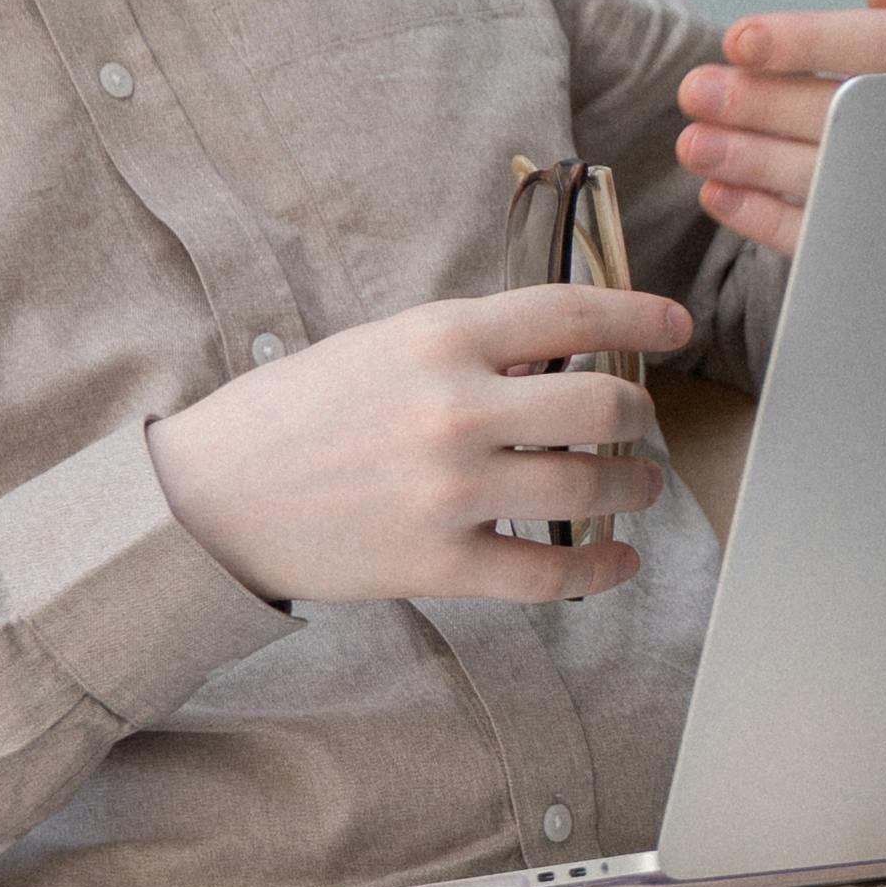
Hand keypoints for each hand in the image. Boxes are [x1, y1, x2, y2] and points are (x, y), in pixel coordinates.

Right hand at [146, 286, 689, 606]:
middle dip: (640, 418)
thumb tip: (565, 355)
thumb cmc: (295, 414)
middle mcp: (456, 407)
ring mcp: (451, 489)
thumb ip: (472, 348)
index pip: (573, 312)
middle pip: (604, 407)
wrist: (209, 495)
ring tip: (636, 488)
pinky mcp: (439, 562)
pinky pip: (551, 573)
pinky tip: (619, 561)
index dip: (641, 317)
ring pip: (591, 489)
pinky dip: (602, 570)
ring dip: (633, 489)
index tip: (676, 329)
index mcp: (440, 336)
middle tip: (641, 427)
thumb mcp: (382, 347)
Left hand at [679, 0, 885, 258]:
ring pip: (832, 181)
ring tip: (694, 144)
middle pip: (850, 115)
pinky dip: (766, 218)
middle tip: (695, 91)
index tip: (738, 38)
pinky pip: (826, 239)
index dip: (810, 42)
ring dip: (753, 161)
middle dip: (764, 103)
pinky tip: (720, 194)